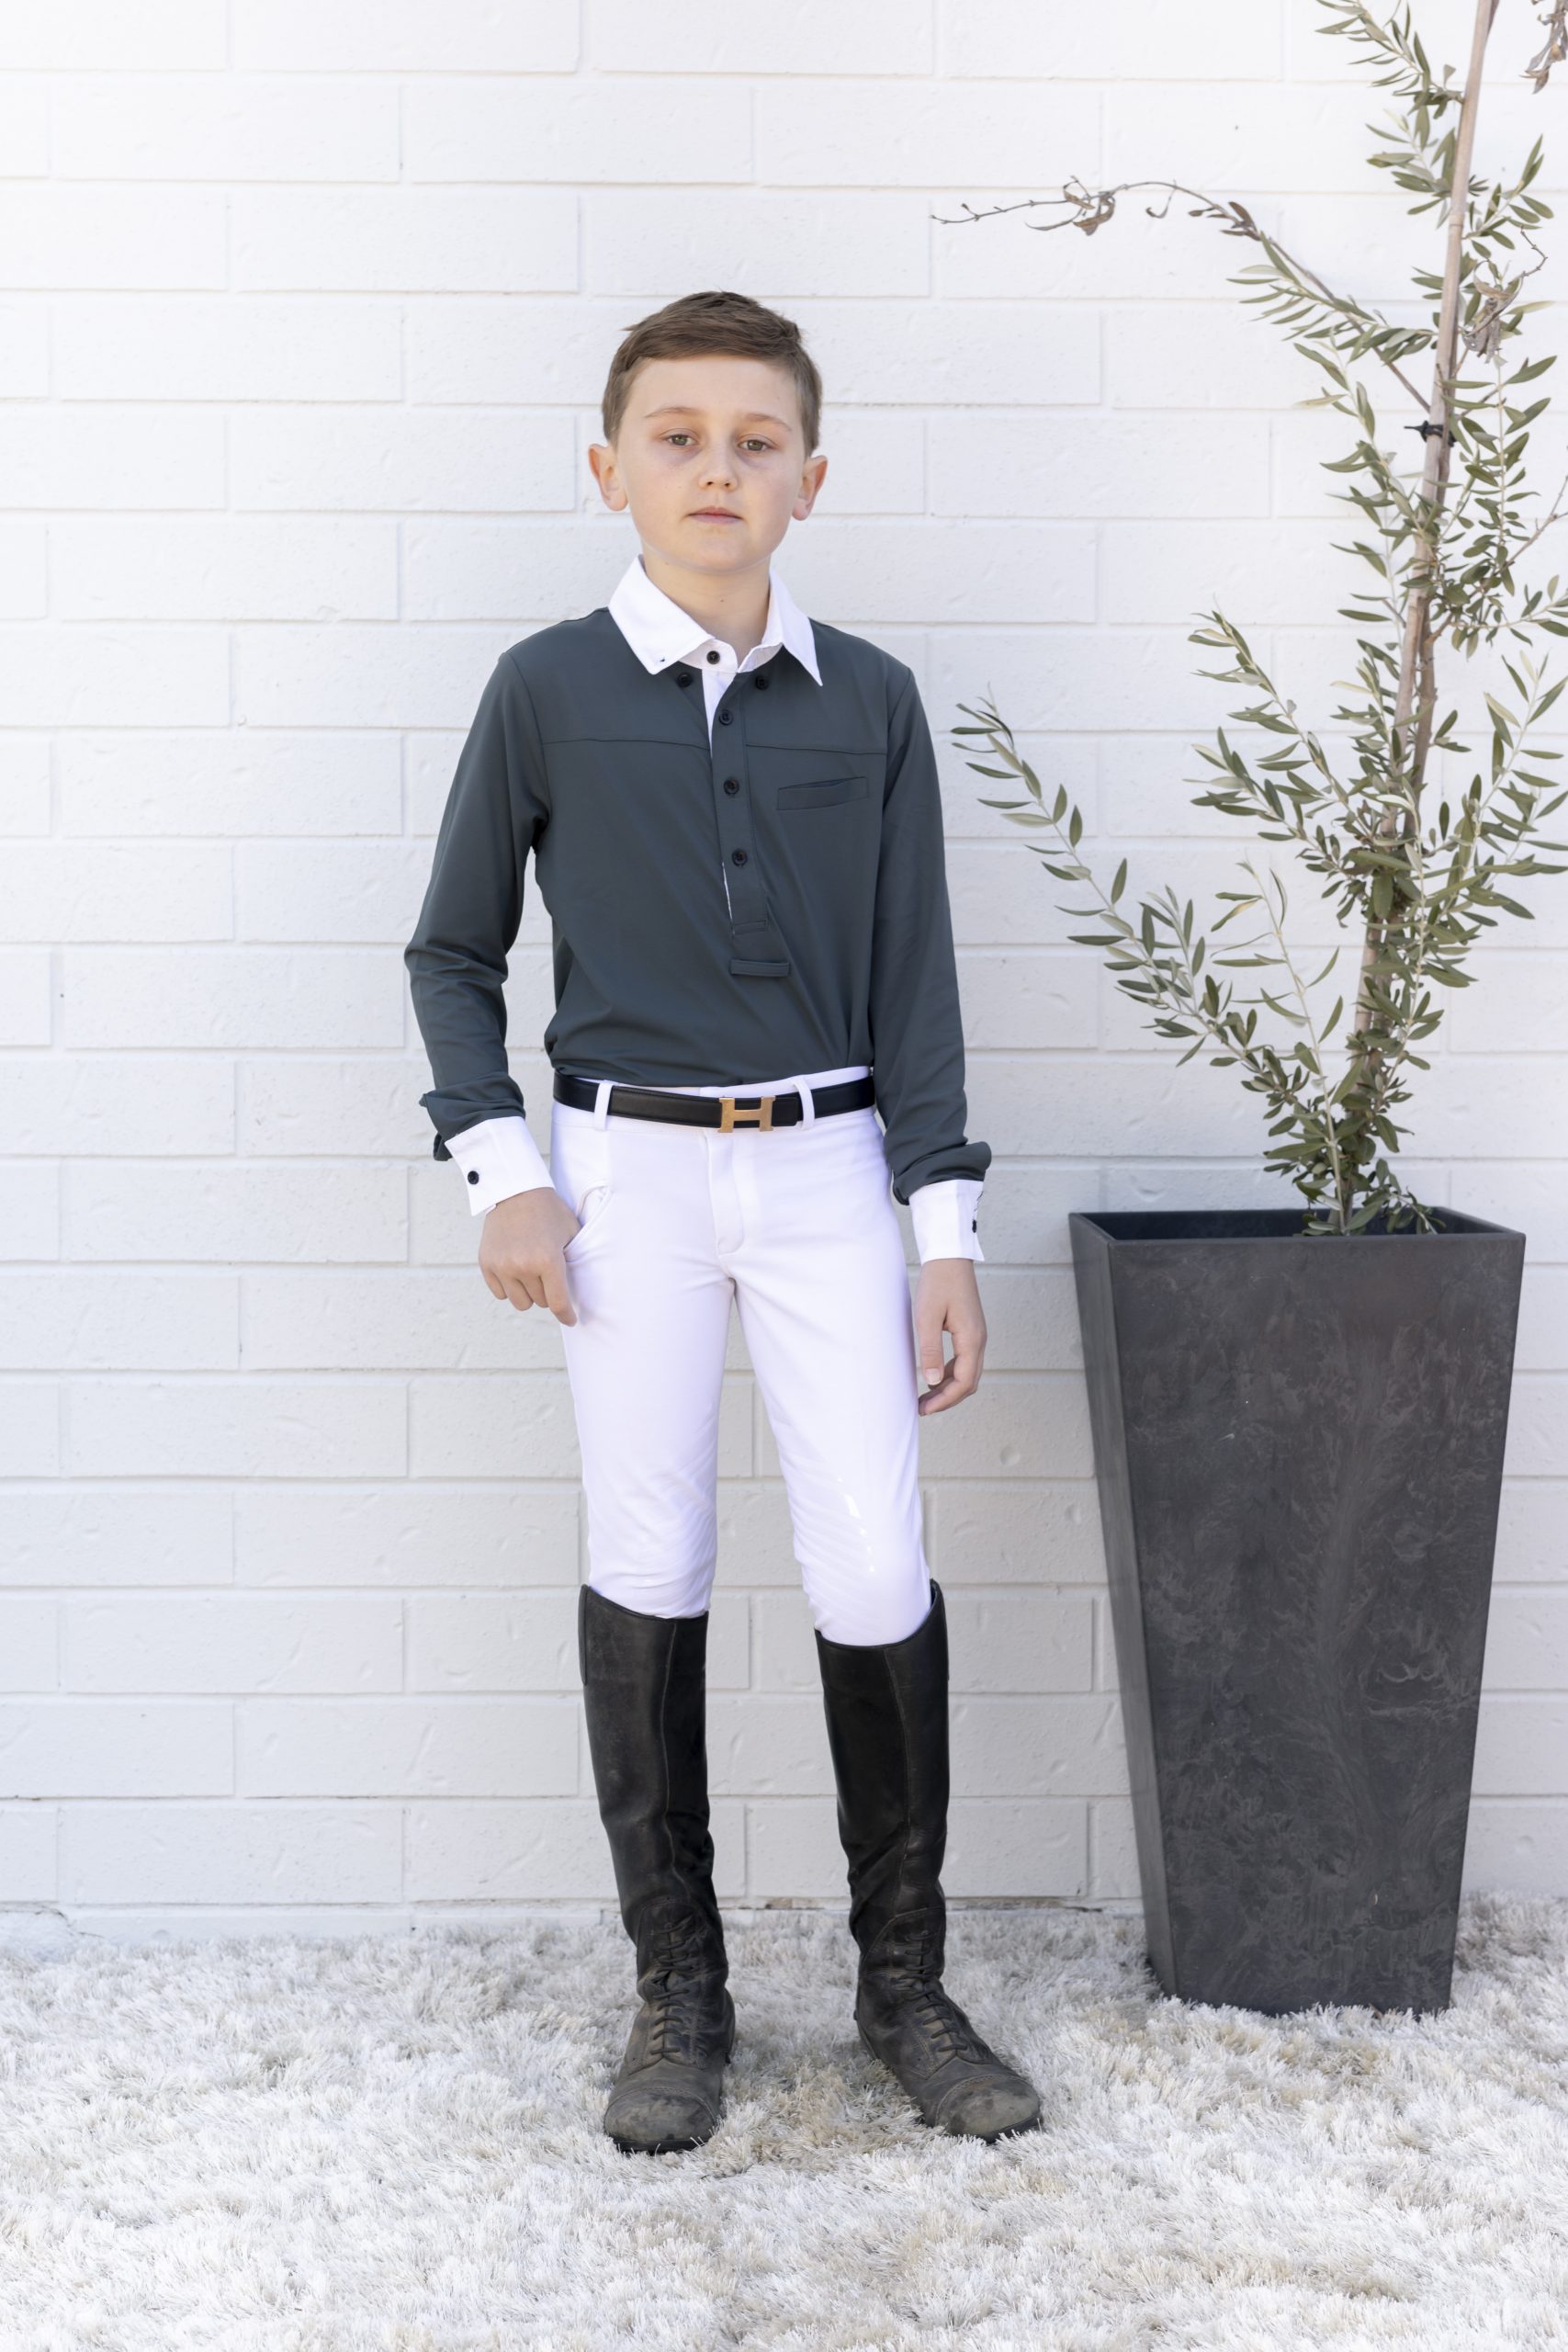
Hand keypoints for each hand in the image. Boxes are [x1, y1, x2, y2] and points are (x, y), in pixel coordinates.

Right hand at [477, 1184, 586, 1324]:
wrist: (516, 1191)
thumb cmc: (548, 1211)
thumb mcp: (571, 1232)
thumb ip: (574, 1262)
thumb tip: (577, 1291)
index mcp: (547, 1260)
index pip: (558, 1302)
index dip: (566, 1315)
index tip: (571, 1320)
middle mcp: (522, 1266)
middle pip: (540, 1302)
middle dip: (548, 1292)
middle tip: (548, 1273)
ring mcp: (502, 1266)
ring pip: (519, 1302)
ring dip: (528, 1293)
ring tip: (531, 1274)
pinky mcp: (486, 1264)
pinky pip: (500, 1293)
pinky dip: (509, 1287)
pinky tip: (515, 1271)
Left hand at [913, 1257, 985, 1413]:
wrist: (950, 1257)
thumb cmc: (938, 1283)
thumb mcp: (927, 1317)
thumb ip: (930, 1349)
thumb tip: (930, 1381)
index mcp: (971, 1339)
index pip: (963, 1382)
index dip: (944, 1401)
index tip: (924, 1409)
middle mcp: (979, 1341)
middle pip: (969, 1383)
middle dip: (947, 1399)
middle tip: (922, 1408)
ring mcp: (977, 1336)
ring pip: (967, 1373)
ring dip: (948, 1388)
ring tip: (925, 1397)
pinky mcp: (970, 1331)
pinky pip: (964, 1361)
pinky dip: (950, 1374)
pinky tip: (932, 1376)